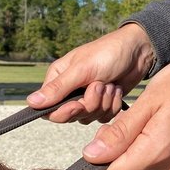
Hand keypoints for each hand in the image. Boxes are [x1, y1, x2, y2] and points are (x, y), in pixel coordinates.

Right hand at [27, 24, 154, 123]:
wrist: (138, 52)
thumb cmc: (108, 53)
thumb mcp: (82, 70)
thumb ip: (58, 88)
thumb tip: (31, 102)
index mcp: (58, 79)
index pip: (49, 109)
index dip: (63, 112)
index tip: (77, 105)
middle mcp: (70, 91)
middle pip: (71, 116)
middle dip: (89, 104)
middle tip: (100, 85)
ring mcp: (87, 98)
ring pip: (89, 118)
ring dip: (103, 103)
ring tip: (110, 83)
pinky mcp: (103, 103)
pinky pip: (103, 117)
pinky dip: (112, 105)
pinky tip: (116, 89)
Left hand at [81, 53, 169, 169]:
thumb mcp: (148, 101)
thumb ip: (120, 132)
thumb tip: (92, 155)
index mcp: (156, 151)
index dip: (100, 161)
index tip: (105, 137)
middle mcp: (169, 164)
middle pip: (127, 168)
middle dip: (121, 147)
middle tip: (133, 116)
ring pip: (143, 162)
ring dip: (138, 143)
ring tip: (151, 116)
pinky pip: (160, 158)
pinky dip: (154, 143)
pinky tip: (163, 122)